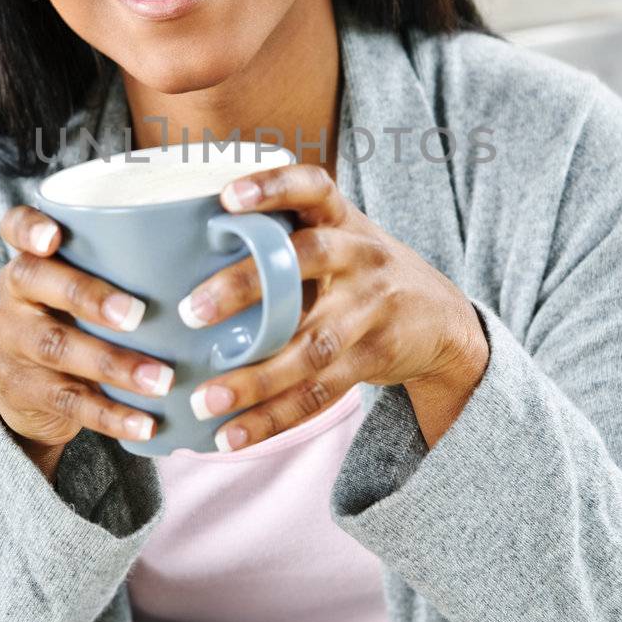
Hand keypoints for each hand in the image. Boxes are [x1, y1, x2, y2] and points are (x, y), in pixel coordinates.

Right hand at [0, 204, 177, 478]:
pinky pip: (69, 402)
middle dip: (88, 297)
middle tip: (138, 314)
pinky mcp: (27, 391)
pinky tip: (147, 424)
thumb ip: (128, 265)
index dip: (29, 229)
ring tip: (162, 379)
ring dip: (113, 364)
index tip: (54, 237)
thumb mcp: (91, 286)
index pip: (14, 227)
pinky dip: (112, 415)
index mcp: (34, 258)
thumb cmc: (83, 319)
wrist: (35, 390)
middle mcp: (16, 295)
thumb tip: (218, 243)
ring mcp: (15, 343)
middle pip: (35, 283)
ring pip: (56, 346)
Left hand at [178, 164, 489, 450]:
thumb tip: (179, 247)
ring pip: (311, 344)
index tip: (227, 197)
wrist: (442, 319)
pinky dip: (273, 418)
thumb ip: (282, 236)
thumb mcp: (338, 237)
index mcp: (342, 218)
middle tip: (191, 311)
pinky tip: (232, 435)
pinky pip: (320, 392)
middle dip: (247, 285)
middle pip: (306, 261)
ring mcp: (371, 308)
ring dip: (255, 377)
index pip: (312, 186)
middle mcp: (360, 255)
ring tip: (204, 399)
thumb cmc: (360, 272)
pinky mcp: (374, 356)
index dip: (272, 186)